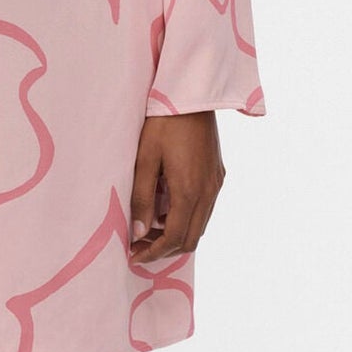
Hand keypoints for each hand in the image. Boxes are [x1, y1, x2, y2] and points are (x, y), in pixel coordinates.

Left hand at [128, 110, 225, 260]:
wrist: (192, 95)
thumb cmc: (163, 122)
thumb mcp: (145, 158)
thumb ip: (141, 197)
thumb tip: (138, 232)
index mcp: (189, 190)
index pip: (174, 238)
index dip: (153, 253)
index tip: (133, 256)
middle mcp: (208, 191)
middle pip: (190, 238)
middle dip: (164, 249)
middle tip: (138, 246)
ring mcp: (216, 183)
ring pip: (200, 225)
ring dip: (176, 235)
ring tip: (148, 230)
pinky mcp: (218, 174)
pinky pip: (205, 209)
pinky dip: (186, 219)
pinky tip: (166, 209)